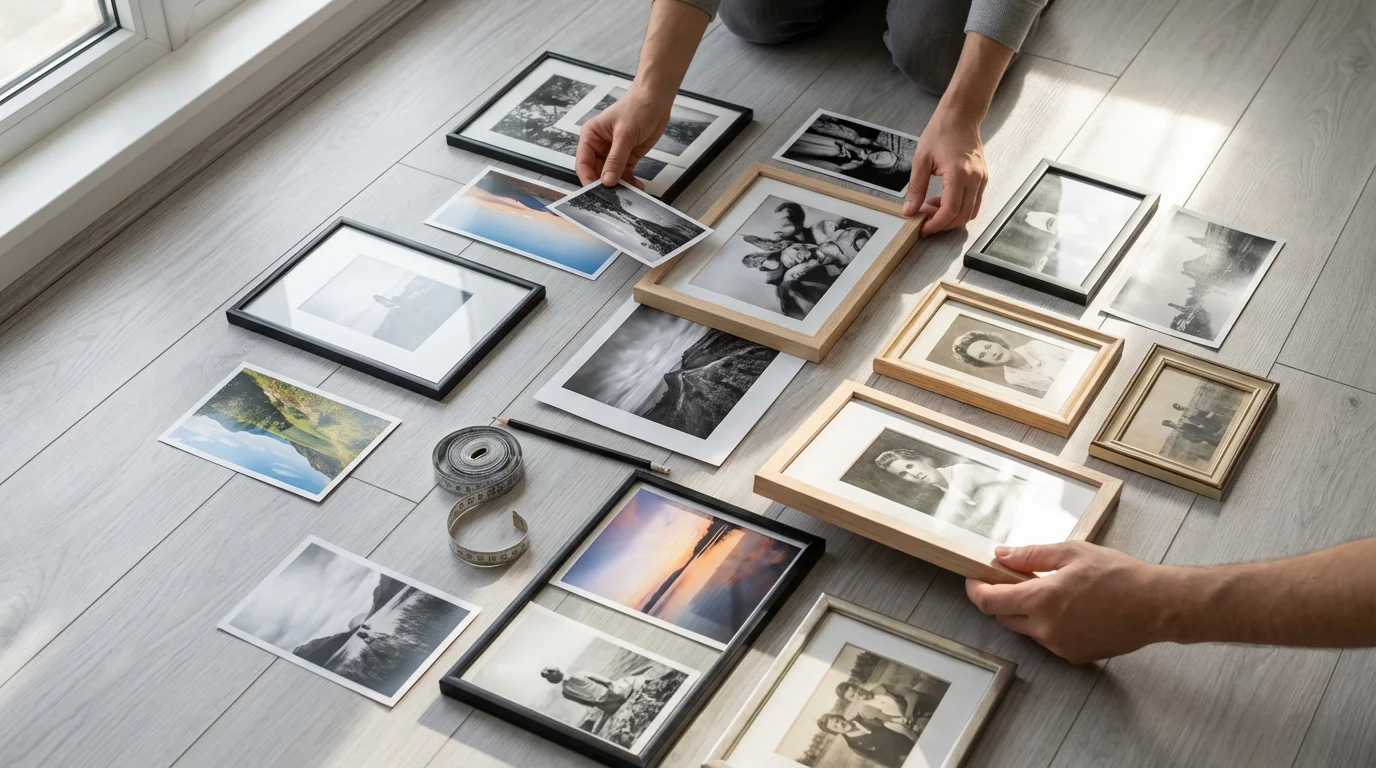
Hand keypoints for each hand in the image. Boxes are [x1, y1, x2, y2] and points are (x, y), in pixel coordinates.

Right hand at [575, 87, 670, 188]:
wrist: (656, 100)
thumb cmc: (637, 107)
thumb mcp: (625, 134)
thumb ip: (616, 159)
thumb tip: (607, 181)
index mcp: (591, 137)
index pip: (583, 163)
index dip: (588, 179)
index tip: (596, 192)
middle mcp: (599, 146)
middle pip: (596, 173)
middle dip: (604, 185)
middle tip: (613, 198)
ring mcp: (613, 153)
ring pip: (610, 176)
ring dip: (618, 187)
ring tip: (627, 195)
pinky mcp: (627, 158)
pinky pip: (624, 175)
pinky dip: (630, 183)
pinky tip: (637, 188)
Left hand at [903, 108, 987, 235]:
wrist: (961, 116)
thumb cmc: (942, 132)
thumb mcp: (921, 160)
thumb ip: (916, 188)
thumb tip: (909, 210)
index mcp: (959, 174)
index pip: (950, 211)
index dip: (936, 224)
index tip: (923, 228)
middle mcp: (975, 179)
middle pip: (963, 216)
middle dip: (943, 224)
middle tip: (925, 220)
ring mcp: (981, 179)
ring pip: (971, 211)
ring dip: (951, 217)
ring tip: (932, 207)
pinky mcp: (983, 178)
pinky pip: (974, 201)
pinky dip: (959, 207)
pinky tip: (943, 199)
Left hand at [965, 541, 1173, 663]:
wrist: (1157, 606)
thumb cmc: (1119, 575)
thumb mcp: (1072, 553)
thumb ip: (1031, 556)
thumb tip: (1001, 555)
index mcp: (1041, 600)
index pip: (990, 602)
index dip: (975, 590)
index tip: (973, 579)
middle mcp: (1045, 629)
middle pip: (1004, 617)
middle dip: (1001, 599)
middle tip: (1013, 579)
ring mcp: (1060, 646)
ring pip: (1027, 629)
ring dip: (1027, 611)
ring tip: (1051, 590)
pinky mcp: (1075, 656)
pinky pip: (1048, 640)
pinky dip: (1048, 624)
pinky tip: (1069, 608)